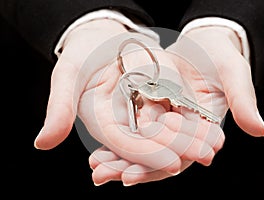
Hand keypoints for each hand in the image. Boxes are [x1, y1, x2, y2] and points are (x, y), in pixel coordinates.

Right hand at [33, 19, 222, 180]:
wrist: (102, 38)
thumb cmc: (82, 53)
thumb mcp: (68, 74)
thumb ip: (59, 107)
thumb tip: (43, 143)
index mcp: (102, 124)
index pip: (125, 147)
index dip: (147, 157)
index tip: (173, 164)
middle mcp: (123, 124)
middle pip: (151, 144)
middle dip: (178, 151)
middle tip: (203, 157)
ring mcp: (140, 113)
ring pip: (167, 132)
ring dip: (191, 140)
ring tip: (214, 146)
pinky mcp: (154, 100)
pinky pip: (175, 112)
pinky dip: (193, 120)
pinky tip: (211, 126)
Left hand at [88, 26, 263, 185]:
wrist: (206, 42)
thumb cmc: (222, 55)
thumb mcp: (233, 73)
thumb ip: (243, 100)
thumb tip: (259, 130)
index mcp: (205, 130)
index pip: (181, 157)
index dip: (156, 168)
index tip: (129, 177)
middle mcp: (185, 132)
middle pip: (157, 158)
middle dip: (130, 169)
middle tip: (102, 176)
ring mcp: (169, 124)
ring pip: (144, 148)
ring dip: (119, 159)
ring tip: (95, 168)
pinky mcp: (156, 112)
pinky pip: (137, 130)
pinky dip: (119, 141)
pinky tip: (99, 149)